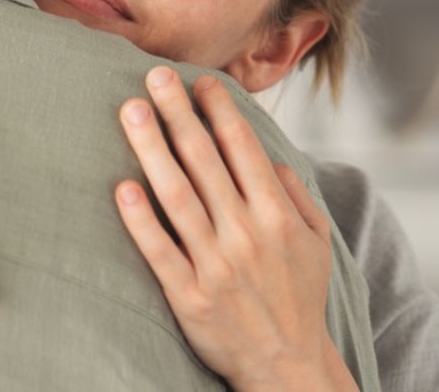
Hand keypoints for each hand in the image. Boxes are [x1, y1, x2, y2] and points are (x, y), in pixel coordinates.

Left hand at [113, 68, 356, 391]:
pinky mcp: (189, 297)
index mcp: (277, 216)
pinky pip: (160, 252)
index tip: (199, 81)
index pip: (243, 150)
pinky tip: (122, 187)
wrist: (287, 367)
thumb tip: (268, 156)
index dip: (220, 111)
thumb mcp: (316, 242)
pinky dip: (141, 220)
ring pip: (177, 196)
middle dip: (179, 113)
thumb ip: (294, 194)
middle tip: (155, 75)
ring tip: (132, 111)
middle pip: (205, 162)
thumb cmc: (298, 296)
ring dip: (153, 149)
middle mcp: (246, 235)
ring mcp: (216, 266)